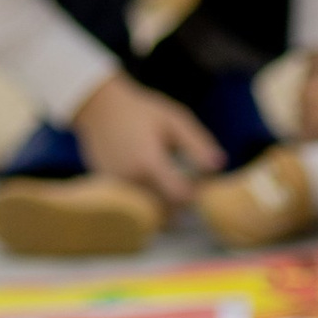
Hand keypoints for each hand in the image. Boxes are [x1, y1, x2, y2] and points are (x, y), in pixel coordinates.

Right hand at [73, 73, 224, 203]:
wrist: (98, 107)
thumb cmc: (141, 110)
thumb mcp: (174, 119)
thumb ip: (197, 143)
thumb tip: (219, 165)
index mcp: (149, 162)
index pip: (179, 196)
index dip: (194, 194)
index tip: (198, 183)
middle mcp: (131, 179)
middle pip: (164, 209)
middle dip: (180, 203)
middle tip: (186, 185)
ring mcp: (116, 185)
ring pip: (147, 211)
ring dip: (162, 205)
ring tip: (169, 184)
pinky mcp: (107, 187)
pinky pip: (133, 204)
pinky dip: (145, 199)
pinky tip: (150, 181)